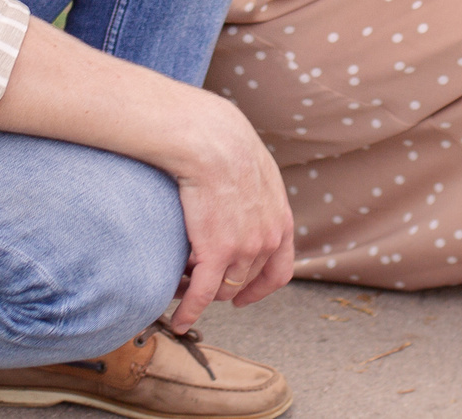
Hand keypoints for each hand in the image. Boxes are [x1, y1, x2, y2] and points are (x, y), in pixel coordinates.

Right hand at [166, 98, 296, 330]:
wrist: (212, 140)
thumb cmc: (228, 146)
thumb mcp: (259, 172)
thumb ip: (259, 197)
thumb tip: (246, 202)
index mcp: (281, 222)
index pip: (279, 271)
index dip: (260, 289)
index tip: (243, 296)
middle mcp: (268, 241)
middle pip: (246, 282)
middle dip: (224, 288)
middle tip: (202, 285)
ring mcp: (244, 250)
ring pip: (223, 288)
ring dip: (203, 293)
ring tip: (183, 288)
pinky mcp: (216, 253)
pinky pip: (202, 293)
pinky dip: (190, 311)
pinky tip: (179, 320)